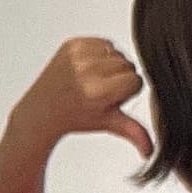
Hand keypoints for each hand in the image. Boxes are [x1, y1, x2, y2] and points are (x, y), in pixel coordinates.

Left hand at [15, 37, 150, 157]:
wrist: (42, 109)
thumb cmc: (73, 117)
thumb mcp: (106, 123)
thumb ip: (133, 131)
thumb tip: (149, 150)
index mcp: (97, 92)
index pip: (136, 80)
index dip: (126, 92)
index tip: (110, 99)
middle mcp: (86, 71)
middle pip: (128, 64)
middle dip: (119, 78)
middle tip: (99, 90)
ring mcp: (77, 55)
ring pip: (117, 52)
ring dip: (110, 65)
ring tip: (92, 80)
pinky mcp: (72, 44)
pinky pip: (103, 43)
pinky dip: (99, 53)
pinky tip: (87, 69)